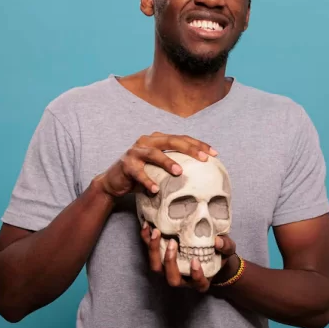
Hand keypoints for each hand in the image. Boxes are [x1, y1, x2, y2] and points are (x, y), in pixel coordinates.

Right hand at [96, 132, 216, 198]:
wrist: (114, 182)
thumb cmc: (142, 175)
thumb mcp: (160, 168)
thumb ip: (175, 165)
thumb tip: (203, 174)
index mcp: (157, 139)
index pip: (181, 138)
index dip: (198, 144)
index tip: (214, 153)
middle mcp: (146, 141)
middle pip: (170, 141)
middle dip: (189, 148)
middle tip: (204, 158)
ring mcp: (135, 152)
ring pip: (153, 153)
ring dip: (167, 162)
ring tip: (180, 172)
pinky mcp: (126, 164)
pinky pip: (138, 173)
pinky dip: (147, 181)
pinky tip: (155, 189)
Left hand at [140, 222, 236, 291]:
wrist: (208, 251)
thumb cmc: (219, 254)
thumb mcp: (227, 249)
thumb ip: (225, 246)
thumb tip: (218, 241)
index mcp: (200, 281)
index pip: (198, 283)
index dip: (196, 276)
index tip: (195, 262)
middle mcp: (183, 279)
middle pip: (172, 279)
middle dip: (169, 262)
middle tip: (172, 242)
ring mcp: (169, 271)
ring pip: (157, 269)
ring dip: (154, 251)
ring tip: (156, 232)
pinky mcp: (160, 259)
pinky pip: (150, 253)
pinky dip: (147, 241)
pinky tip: (146, 227)